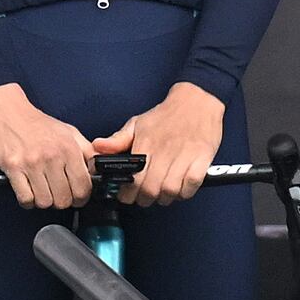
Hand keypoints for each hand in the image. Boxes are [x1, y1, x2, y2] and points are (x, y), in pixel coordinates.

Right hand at [0, 84, 98, 211]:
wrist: (5, 109)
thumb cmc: (35, 122)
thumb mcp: (68, 131)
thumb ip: (86, 151)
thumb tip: (97, 169)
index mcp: (69, 148)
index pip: (83, 186)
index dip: (82, 198)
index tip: (77, 198)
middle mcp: (52, 156)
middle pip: (64, 199)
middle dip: (62, 201)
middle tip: (57, 195)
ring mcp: (31, 163)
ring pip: (45, 202)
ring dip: (44, 201)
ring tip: (42, 191)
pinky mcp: (12, 167)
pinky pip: (25, 198)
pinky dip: (27, 201)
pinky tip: (28, 191)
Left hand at [97, 82, 228, 204]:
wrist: (196, 100)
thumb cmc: (166, 115)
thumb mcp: (137, 123)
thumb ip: (117, 140)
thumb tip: (97, 148)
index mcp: (146, 144)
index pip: (133, 178)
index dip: (128, 193)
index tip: (127, 195)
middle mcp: (164, 151)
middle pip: (151, 189)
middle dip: (145, 199)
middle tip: (144, 198)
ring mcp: (185, 155)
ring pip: (171, 190)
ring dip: (165, 197)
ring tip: (162, 193)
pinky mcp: (202, 158)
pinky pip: (192, 184)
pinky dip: (185, 192)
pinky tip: (181, 187)